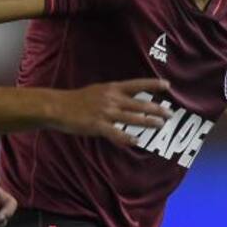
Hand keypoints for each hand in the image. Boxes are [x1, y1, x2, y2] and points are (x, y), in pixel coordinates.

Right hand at [54, 80, 172, 145]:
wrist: (57, 106)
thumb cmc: (76, 100)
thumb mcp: (97, 91)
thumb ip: (112, 96)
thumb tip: (125, 100)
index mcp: (111, 88)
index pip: (137, 85)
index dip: (152, 85)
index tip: (167, 86)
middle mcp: (111, 99)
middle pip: (139, 103)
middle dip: (156, 108)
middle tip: (169, 113)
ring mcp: (105, 112)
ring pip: (132, 118)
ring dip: (148, 122)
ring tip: (160, 125)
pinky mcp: (98, 125)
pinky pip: (116, 133)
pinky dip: (127, 138)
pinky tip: (136, 141)